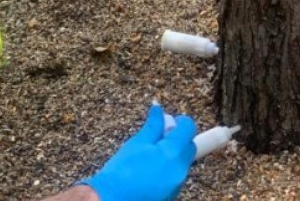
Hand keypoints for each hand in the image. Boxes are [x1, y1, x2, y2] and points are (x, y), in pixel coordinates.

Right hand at [79, 104, 196, 200]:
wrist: (111, 200)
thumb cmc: (121, 172)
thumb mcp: (137, 143)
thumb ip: (153, 125)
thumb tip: (158, 108)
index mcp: (174, 153)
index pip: (189, 129)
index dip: (181, 122)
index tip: (169, 121)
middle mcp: (181, 169)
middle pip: (188, 146)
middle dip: (178, 138)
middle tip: (159, 137)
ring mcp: (178, 183)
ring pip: (182, 162)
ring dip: (173, 154)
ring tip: (151, 155)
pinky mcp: (173, 194)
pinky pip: (176, 175)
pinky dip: (168, 168)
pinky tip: (151, 169)